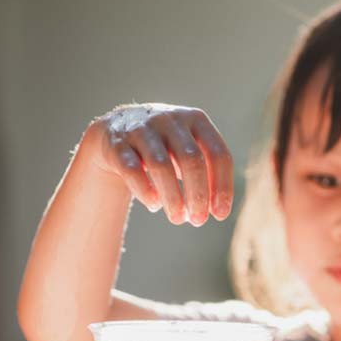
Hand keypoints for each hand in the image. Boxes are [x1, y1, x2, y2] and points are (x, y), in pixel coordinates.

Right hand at [84, 103, 233, 225]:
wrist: (118, 128)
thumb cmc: (167, 148)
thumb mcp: (191, 152)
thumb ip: (207, 175)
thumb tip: (218, 210)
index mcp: (197, 120)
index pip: (218, 154)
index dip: (222, 186)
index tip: (220, 214)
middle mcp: (170, 120)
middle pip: (192, 160)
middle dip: (198, 195)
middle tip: (199, 221)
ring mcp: (142, 128)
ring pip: (161, 166)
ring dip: (173, 197)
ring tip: (178, 219)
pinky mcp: (117, 143)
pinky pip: (132, 169)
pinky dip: (145, 190)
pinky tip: (154, 205)